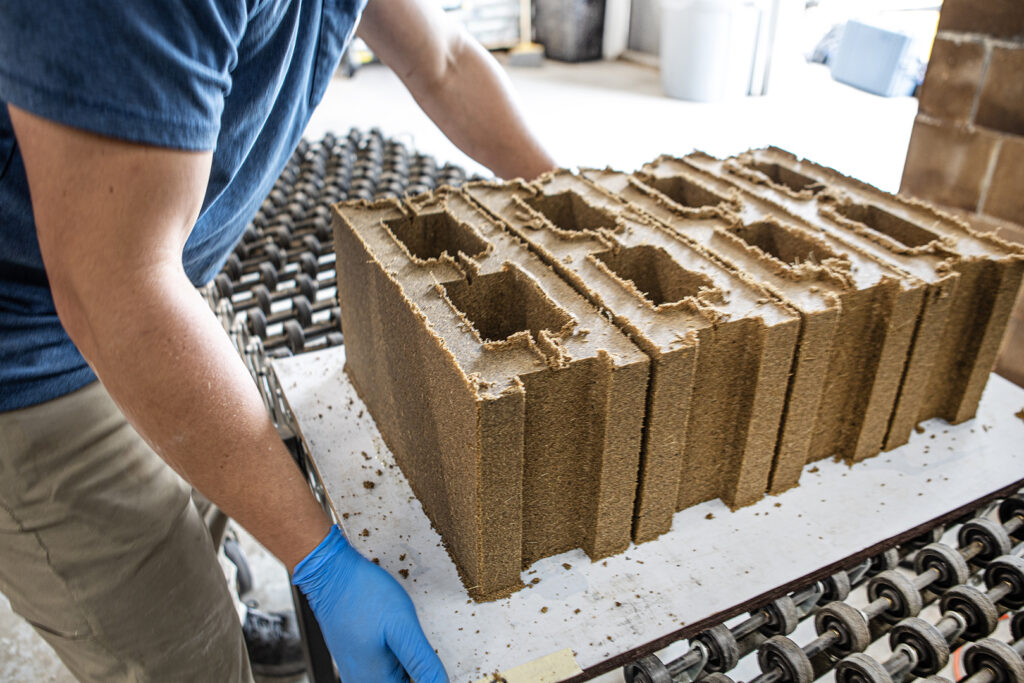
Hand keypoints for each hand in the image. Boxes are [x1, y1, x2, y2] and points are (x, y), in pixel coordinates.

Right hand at [292, 526, 448, 681]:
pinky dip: (393, 654)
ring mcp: (354, 669)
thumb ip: (422, 661)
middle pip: (401, 682)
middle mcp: (362, 680)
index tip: (422, 654)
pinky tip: (390, 634)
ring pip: (392, 676)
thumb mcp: (403, 627)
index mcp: (376, 680)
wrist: (331, 573)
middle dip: (414, 668)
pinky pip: (380, 666)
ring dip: (404, 661)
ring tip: (399, 633)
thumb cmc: (363, 593)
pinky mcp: (352, 657)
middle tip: (410, 639)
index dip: (426, 676)